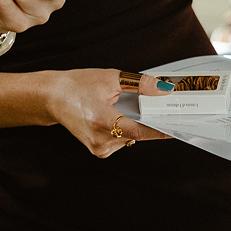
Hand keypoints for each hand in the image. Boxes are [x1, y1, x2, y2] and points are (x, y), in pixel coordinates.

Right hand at [36, 67, 172, 157]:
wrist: (52, 97)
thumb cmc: (77, 86)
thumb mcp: (109, 78)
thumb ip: (140, 84)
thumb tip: (164, 88)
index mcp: (102, 120)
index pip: (141, 131)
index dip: (162, 128)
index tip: (179, 124)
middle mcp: (101, 140)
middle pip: (139, 134)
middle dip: (148, 119)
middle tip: (148, 103)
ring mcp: (100, 149)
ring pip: (133, 138)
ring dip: (135, 123)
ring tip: (117, 107)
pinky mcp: (100, 151)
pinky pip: (124, 141)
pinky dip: (125, 129)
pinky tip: (113, 117)